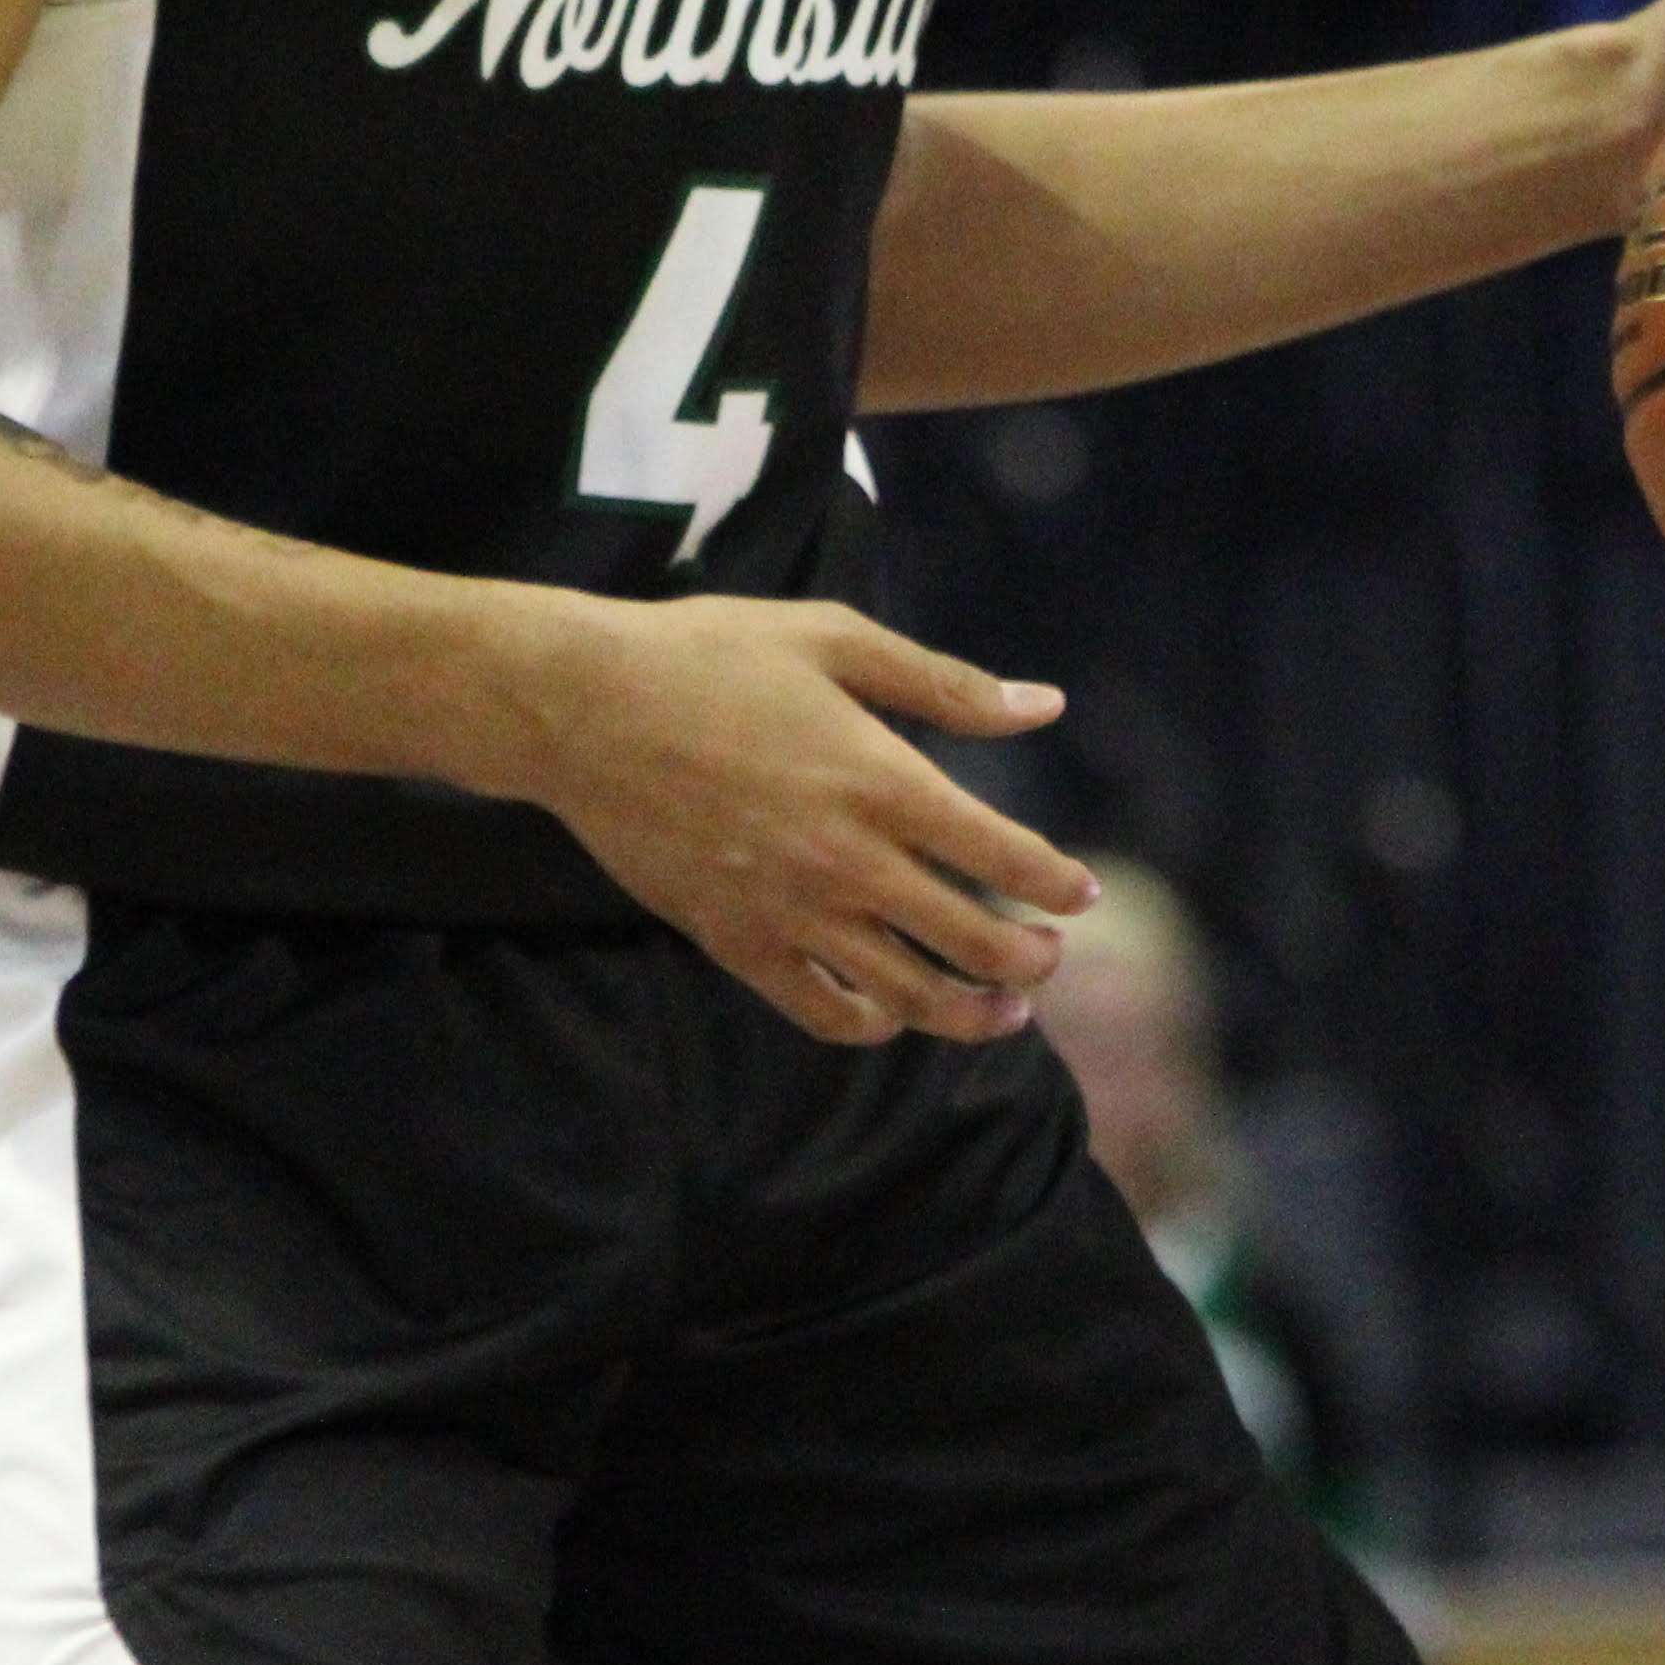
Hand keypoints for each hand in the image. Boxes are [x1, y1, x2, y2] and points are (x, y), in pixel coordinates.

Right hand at [503, 597, 1098, 1046]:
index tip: (1080, 893)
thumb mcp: (835, 640)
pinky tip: (893, 1011)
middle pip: (972, 941)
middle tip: (1047, 956)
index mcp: (881, 780)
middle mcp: (847, 860)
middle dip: (1029, 957)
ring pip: (908, 994)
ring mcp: (790, 911)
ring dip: (971, 1011)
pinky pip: (821, 1012)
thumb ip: (945, 684)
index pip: (1004, 856)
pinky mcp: (736, 942)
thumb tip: (1045, 705)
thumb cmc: (710, 656)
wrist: (584, 708)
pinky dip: (872, 1024)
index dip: (1057, 883)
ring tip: (1002, 1008)